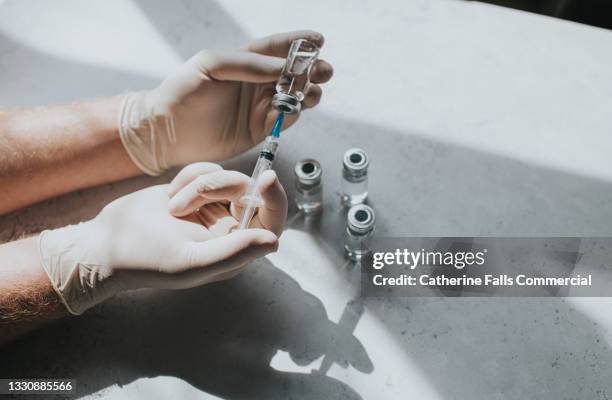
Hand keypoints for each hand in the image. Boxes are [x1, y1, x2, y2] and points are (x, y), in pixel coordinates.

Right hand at [38, 162, 286, 314]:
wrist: (106, 242)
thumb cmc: (146, 259)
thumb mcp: (191, 261)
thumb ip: (234, 251)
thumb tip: (274, 241)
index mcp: (236, 250)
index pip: (271, 222)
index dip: (275, 199)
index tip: (267, 178)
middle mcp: (230, 229)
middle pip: (248, 192)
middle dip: (219, 187)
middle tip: (182, 204)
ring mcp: (214, 208)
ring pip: (226, 177)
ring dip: (197, 184)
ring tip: (172, 206)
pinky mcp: (197, 191)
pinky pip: (208, 169)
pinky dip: (189, 176)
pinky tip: (169, 195)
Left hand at [119, 30, 332, 174]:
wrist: (168, 132)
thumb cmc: (182, 92)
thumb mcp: (211, 65)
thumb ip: (248, 64)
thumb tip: (282, 66)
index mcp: (246, 61)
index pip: (278, 48)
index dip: (300, 43)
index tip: (319, 40)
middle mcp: (257, 83)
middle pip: (295, 73)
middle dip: (313, 70)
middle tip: (322, 71)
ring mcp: (260, 106)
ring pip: (296, 97)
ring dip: (308, 92)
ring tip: (308, 92)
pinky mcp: (261, 129)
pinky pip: (285, 119)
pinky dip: (291, 114)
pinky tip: (286, 111)